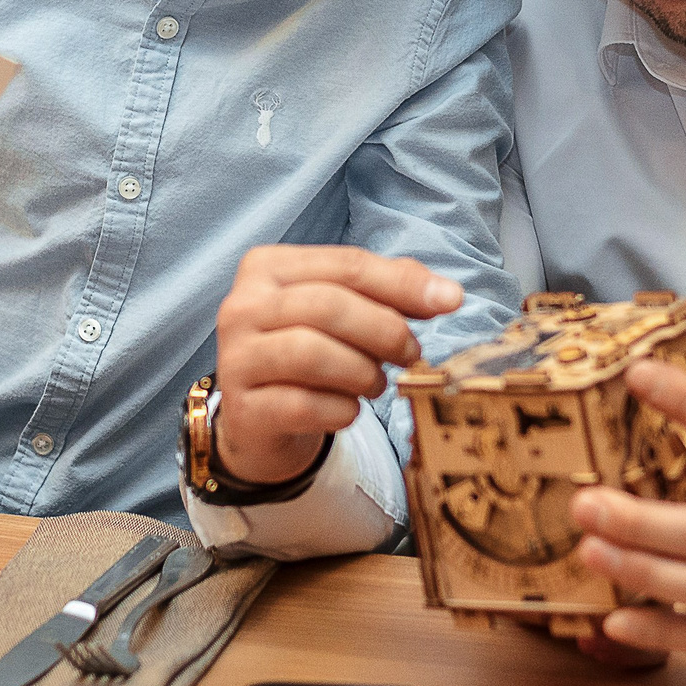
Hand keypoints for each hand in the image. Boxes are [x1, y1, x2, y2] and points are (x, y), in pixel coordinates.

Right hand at [211, 245, 461, 485]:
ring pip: (313, 354)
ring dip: (363, 373)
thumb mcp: (343, 311)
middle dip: (385, 330)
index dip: (402, 283)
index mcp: (267, 267)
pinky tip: (348, 409)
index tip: (449, 302)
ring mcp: (236, 358)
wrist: (261, 421)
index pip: (346, 264)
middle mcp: (241, 306)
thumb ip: (388, 291)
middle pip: (328, 306)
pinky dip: (342, 410)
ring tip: (376, 384)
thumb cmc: (310, 353)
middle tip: (411, 354)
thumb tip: (446, 293)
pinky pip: (304, 405)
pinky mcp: (242, 409)